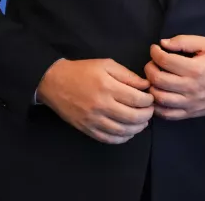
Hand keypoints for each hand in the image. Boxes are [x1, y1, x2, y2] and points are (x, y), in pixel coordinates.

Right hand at [35, 58, 153, 143]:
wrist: (54, 82)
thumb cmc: (82, 71)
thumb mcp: (106, 65)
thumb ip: (127, 75)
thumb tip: (145, 86)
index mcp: (108, 87)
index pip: (137, 99)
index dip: (149, 101)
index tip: (150, 98)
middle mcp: (101, 105)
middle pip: (133, 117)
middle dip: (147, 115)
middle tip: (150, 111)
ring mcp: (93, 120)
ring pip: (122, 131)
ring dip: (137, 128)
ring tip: (142, 122)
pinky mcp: (86, 129)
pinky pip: (108, 139)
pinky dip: (122, 138)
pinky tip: (128, 132)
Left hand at [145, 36, 204, 120]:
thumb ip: (184, 41)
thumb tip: (163, 43)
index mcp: (195, 69)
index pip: (165, 61)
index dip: (155, 53)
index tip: (155, 49)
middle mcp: (190, 87)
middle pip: (158, 80)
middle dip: (149, 69)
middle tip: (152, 63)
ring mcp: (189, 103)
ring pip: (159, 98)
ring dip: (151, 87)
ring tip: (154, 79)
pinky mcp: (189, 113)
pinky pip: (166, 114)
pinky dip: (157, 106)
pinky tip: (158, 95)